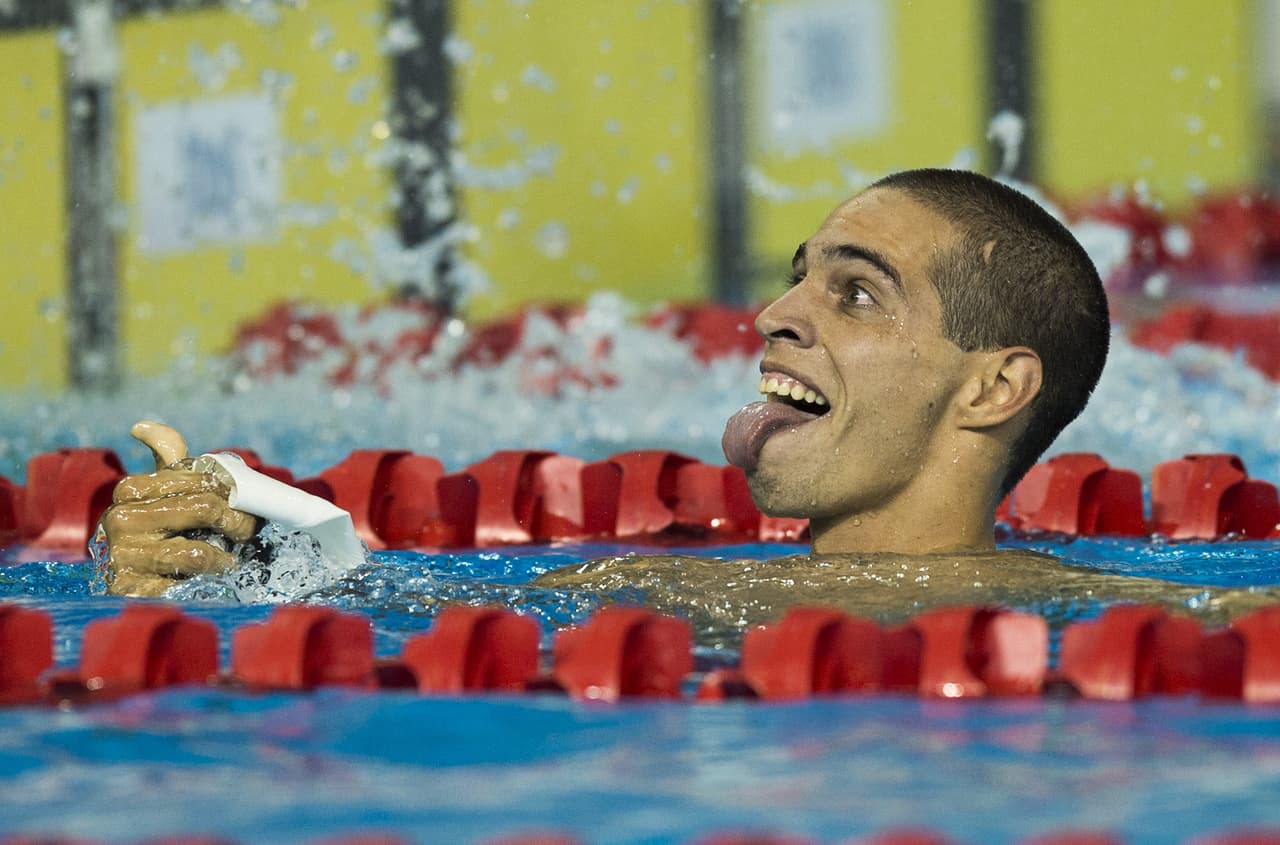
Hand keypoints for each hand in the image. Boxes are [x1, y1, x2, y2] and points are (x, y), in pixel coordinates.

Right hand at [102, 421, 258, 595]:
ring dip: (227, 556)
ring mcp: (124, 558)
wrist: (129, 584)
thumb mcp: (159, 495)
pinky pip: (189, 583)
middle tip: (250, 531)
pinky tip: (214, 578)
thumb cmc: (154, 532)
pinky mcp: (135, 591)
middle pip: (204, 509)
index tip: (244, 501)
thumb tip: (142, 426)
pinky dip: (211, 580)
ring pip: (199, 552)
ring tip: (232, 558)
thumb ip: (166, 462)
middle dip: (238, 521)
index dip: (229, 490)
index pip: (197, 481)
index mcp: (130, 491)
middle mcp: (121, 521)